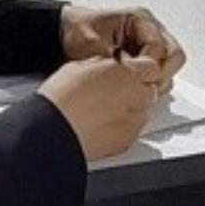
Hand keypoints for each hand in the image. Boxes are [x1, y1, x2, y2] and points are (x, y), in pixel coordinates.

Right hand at [40, 53, 169, 161]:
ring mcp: (133, 120)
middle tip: (115, 92)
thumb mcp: (80, 66)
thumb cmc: (61, 98)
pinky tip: (103, 125)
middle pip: (150, 89)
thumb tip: (107, 66)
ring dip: (132, 108)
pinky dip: (124, 127)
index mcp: (126, 73)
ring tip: (105, 111)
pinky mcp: (127, 140)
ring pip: (143, 111)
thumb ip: (103, 65)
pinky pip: (133, 130)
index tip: (131, 71)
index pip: (151, 66)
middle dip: (137, 89)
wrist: (53, 129)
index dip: (140, 69)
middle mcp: (136, 95)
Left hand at [59, 4, 185, 81]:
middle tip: (143, 85)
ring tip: (135, 85)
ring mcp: (149, 43)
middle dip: (160, 73)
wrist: (66, 32)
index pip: (161, 49)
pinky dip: (150, 80)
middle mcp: (149, 30)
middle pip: (174, 56)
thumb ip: (115, 62)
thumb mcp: (93, 46)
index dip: (149, 67)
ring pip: (170, 65)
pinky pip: (159, 70)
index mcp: (140, 20)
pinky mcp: (144, 55)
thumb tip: (133, 75)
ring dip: (156, 78)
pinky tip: (133, 84)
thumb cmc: (78, 32)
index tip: (133, 76)